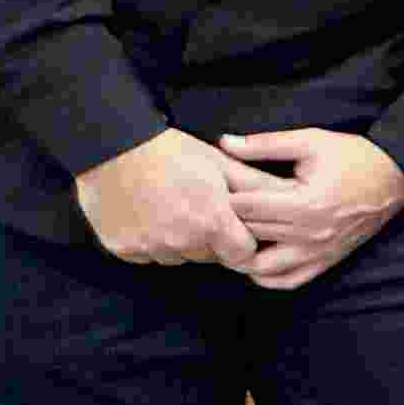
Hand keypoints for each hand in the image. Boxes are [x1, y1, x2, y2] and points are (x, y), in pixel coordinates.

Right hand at [70, 125, 267, 270]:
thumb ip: (256, 186)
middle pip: (210, 256)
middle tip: (200, 209)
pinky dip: (151, 242)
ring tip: (173, 209)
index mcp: (211, 222)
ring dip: (181, 242)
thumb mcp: (220, 163)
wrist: (112, 147)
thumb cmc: (172, 151)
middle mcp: (180, 242)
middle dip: (212, 240)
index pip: (242, 255)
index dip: (242, 240)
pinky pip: (148, 255)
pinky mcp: (123, 249)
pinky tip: (149, 216)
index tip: (235, 225)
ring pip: (178, 257)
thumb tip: (291, 196)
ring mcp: (149, 248)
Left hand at [212, 127, 403, 290]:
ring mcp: (318, 253)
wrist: (394, 178)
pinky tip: (258, 257)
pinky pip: (286, 282)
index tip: (220, 186)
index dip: (226, 195)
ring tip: (235, 234)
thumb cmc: (353, 157)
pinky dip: (265, 277)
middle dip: (229, 220)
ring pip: (260, 266)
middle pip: (249, 233)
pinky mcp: (325, 261)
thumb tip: (224, 143)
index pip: (245, 208)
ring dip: (242, 252)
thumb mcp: (312, 141)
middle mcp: (310, 234)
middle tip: (218, 208)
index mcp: (305, 204)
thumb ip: (265, 144)